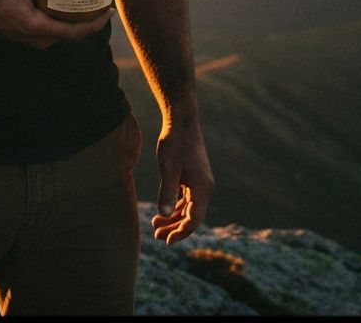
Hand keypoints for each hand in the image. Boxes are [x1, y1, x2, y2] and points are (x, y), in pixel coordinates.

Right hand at [0, 0, 114, 49]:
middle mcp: (42, 38)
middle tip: (105, 0)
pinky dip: (71, 19)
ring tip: (95, 1)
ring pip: (68, 32)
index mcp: (38, 28)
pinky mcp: (37, 35)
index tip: (109, 10)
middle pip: (76, 33)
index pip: (75, 32)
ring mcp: (40, 39)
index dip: (95, 23)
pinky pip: (60, 29)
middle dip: (93, 19)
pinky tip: (75, 4)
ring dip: (82, 20)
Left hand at [150, 124, 213, 244]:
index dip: (181, 233)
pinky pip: (187, 197)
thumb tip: (164, 215)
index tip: (166, 241)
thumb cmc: (175, 142)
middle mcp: (204, 187)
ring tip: (156, 224)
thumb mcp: (168, 167)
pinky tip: (164, 210)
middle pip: (192, 216)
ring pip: (189, 207)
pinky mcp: (193, 175)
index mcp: (202, 188)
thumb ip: (167, 191)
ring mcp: (200, 181)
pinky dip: (176, 205)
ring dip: (174, 217)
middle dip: (175, 227)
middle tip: (157, 235)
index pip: (194, 220)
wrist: (181, 119)